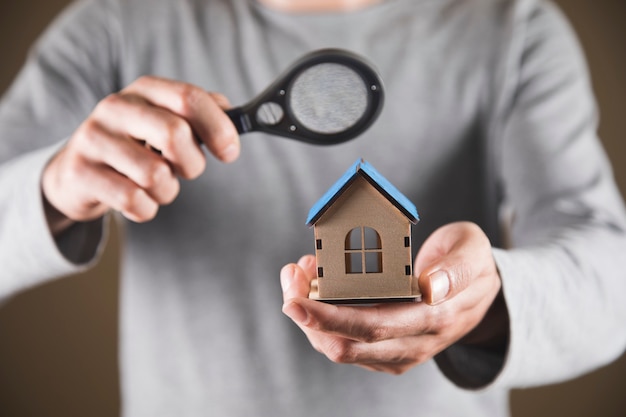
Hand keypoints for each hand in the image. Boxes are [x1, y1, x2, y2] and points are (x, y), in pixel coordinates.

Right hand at [42, 76, 239, 233]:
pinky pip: (133, 200)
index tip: (230, 152)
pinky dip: (146, 209)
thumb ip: (201, 115)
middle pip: (175, 134)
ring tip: (155, 186)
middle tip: (186, 171)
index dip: (218, 127)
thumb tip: (237, 117)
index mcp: (145, 91)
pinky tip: (136, 200)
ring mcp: (94, 138)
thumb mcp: (165, 122)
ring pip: (156, 174)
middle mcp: (116, 107)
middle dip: (192, 164)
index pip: (190, 98)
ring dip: (167, 191)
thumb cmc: (135, 147)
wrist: (77, 173)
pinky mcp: (80, 172)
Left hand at [280, 222, 503, 374]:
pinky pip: (346, 344)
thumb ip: (456, 269)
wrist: (482, 293)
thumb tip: (431, 287)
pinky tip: (317, 286)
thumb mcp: (474, 253)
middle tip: (290, 276)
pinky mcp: (387, 350)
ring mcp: (399, 352)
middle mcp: (413, 344)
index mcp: (434, 319)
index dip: (328, 317)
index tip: (296, 298)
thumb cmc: (471, 265)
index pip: (372, 327)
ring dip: (310, 316)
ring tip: (302, 273)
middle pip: (345, 345)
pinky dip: (322, 319)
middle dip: (307, 315)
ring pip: (339, 349)